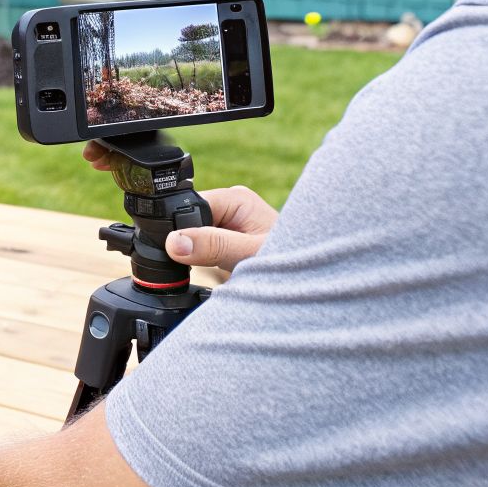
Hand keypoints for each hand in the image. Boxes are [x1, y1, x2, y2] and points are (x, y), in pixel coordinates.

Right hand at [82, 142, 278, 272]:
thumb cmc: (296, 264)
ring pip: (191, 238)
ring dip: (193, 257)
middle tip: (195, 266)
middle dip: (185, 245)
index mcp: (235, 199)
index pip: (189, 206)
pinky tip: (208, 274)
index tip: (172, 253)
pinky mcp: (225, 247)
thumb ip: (213, 246)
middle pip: (186, 221)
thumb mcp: (250, 255)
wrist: (315, 287)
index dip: (177, 229)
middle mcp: (230, 209)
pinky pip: (201, 251)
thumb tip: (174, 241)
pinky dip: (199, 264)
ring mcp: (227, 228)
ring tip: (210, 271)